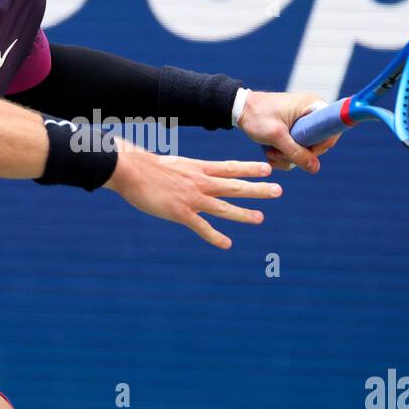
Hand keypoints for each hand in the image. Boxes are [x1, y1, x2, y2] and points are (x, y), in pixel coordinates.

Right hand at [103, 140, 282, 248]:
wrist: (129, 170)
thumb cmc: (144, 166)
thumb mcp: (171, 164)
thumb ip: (184, 172)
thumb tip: (186, 174)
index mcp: (198, 168)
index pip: (230, 167)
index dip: (249, 168)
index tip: (267, 169)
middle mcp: (200, 182)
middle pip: (235, 186)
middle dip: (258, 189)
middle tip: (278, 191)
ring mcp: (192, 198)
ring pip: (224, 207)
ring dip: (243, 214)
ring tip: (260, 218)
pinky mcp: (180, 212)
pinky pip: (202, 227)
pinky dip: (215, 236)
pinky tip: (227, 244)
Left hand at [235, 90, 339, 172]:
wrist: (239, 109)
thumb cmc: (257, 116)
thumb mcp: (276, 136)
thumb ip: (296, 152)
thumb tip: (315, 168)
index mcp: (313, 106)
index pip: (332, 131)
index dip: (321, 147)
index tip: (303, 153)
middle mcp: (312, 113)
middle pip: (318, 145)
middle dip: (297, 155)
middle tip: (278, 152)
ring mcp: (304, 123)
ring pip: (306, 151)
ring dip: (287, 157)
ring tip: (270, 151)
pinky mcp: (295, 131)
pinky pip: (296, 149)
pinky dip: (283, 155)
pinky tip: (270, 151)